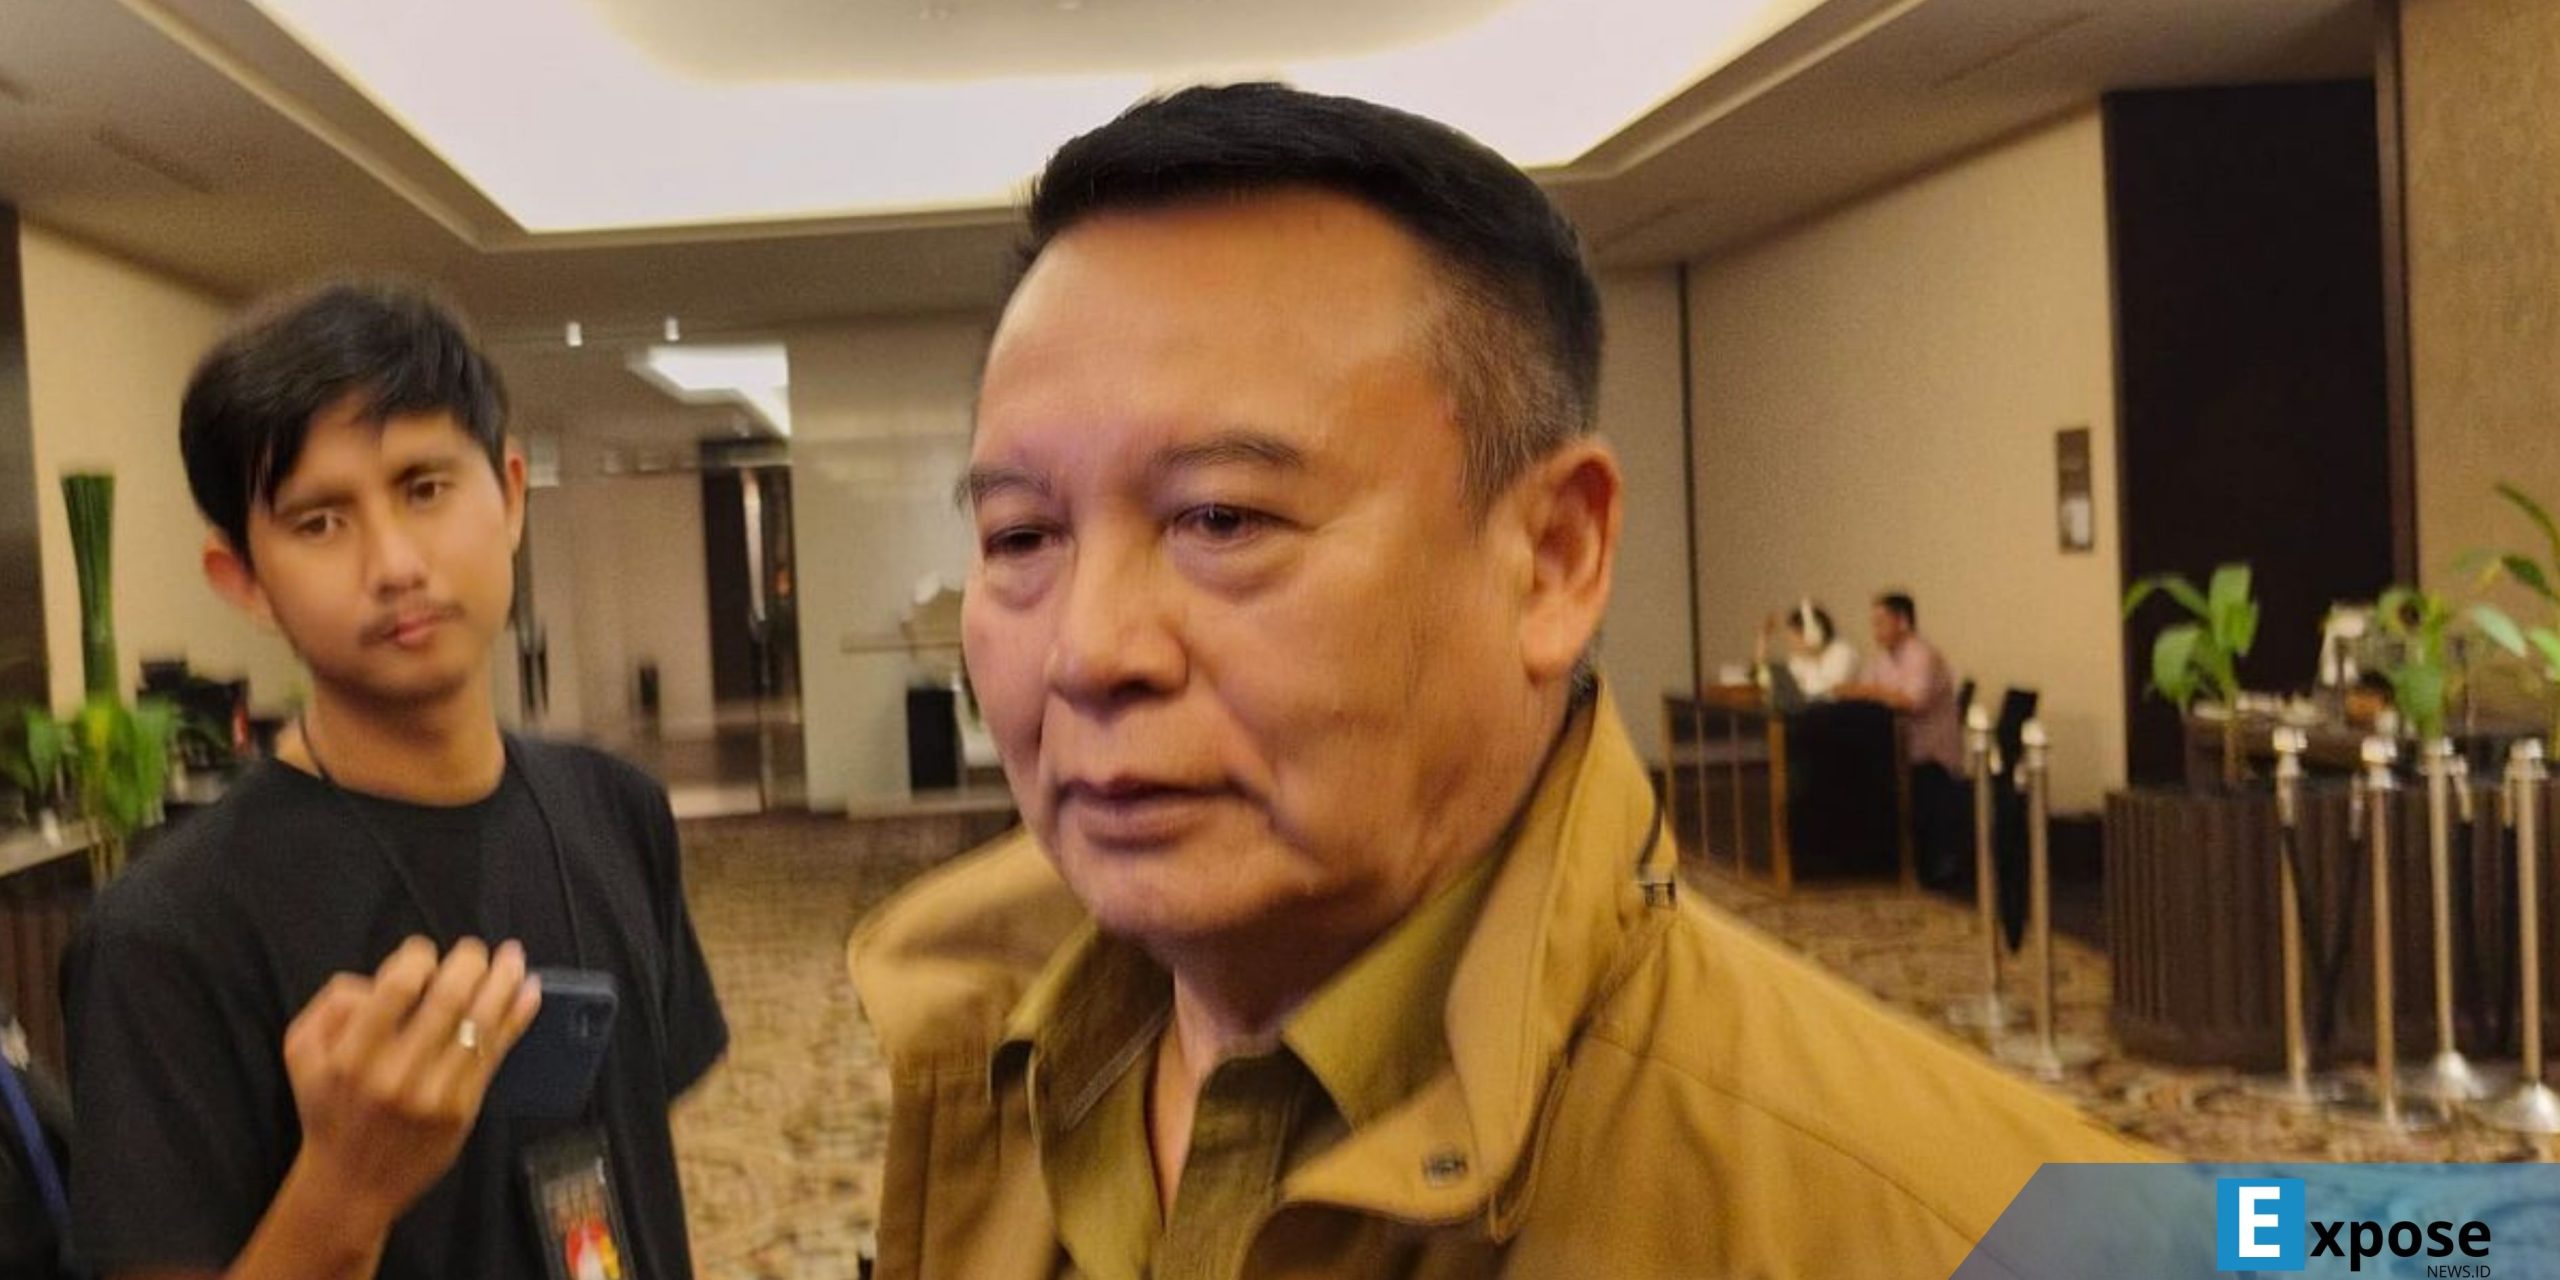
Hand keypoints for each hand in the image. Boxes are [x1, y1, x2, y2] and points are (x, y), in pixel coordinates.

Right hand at [280, 937, 540, 1232]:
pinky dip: (516, 1016)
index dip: (417, 958)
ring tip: (513, 956)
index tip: (423, 952)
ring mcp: (435, 1093)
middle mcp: (397, 1074)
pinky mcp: (464, 1108)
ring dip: (503, 982)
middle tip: (474, 950)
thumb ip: (334, 1004)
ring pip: (481, 1023)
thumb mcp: (304, 1052)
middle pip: (448, 999)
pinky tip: (528, 991)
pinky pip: (496, 1052)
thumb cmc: (329, 1109)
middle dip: (469, 963)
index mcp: (353, 1056)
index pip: (397, 988)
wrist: (352, 1183)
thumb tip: (380, 977)